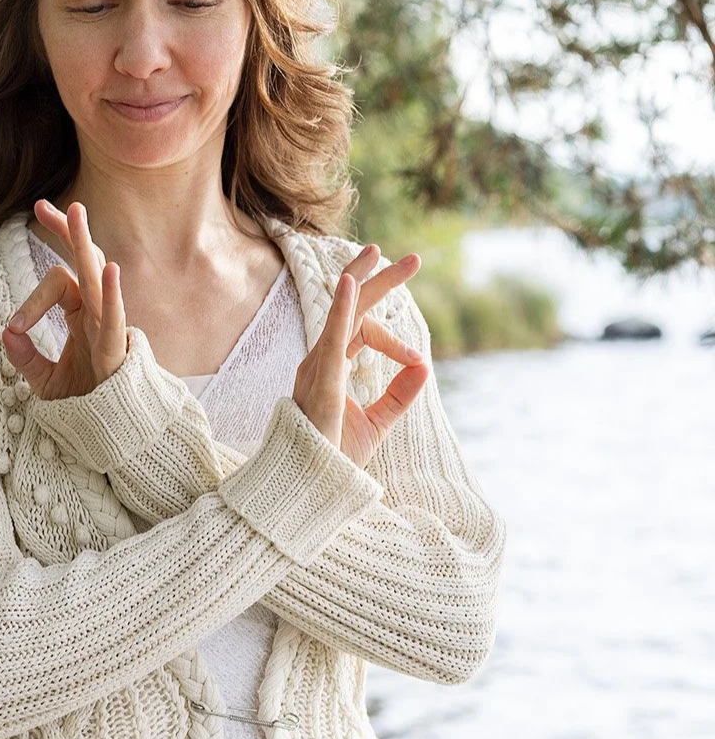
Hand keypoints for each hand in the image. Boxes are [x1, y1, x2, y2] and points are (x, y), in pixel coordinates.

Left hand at [0, 201, 127, 398]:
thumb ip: (25, 358)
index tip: (14, 329)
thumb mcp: (46, 381)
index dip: (31, 300)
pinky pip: (114, 315)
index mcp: (82, 313)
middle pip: (82, 262)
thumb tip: (5, 332)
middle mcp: (96, 312)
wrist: (112, 433)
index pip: (59, 282)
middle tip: (44, 205)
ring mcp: (108, 326)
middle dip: (66, 231)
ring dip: (83, 244)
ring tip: (75, 211)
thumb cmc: (86, 402)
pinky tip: (110, 268)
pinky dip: (112, 292)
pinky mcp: (116, 348)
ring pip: (95, 277)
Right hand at [293, 246, 429, 467]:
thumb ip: (399, 395)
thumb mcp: (377, 423)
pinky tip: (351, 285)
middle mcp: (319, 360)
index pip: (361, 334)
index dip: (394, 342)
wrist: (311, 486)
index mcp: (330, 368)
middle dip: (376, 279)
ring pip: (341, 313)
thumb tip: (426, 367)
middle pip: (349, 308)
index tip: (419, 363)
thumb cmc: (334, 457)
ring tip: (382, 253)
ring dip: (363, 281)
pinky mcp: (322, 380)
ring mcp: (317, 367)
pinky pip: (333, 338)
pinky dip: (343, 310)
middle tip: (408, 257)